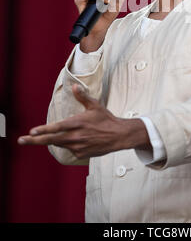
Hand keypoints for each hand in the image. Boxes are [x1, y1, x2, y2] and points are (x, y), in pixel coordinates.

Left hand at [17, 84, 149, 158]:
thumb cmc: (106, 119)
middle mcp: (76, 136)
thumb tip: (74, 86)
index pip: (57, 127)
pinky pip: (70, 149)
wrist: (119, 136)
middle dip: (34, 140)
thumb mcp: (95, 105)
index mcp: (77, 123)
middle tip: (21, 140)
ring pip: (59, 144)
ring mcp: (78, 146)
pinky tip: (80, 139)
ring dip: (54, 140)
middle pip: (51, 139)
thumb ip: (82, 97)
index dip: (43, 130)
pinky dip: (70, 144)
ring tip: (53, 135)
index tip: (31, 131)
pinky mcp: (81, 154)